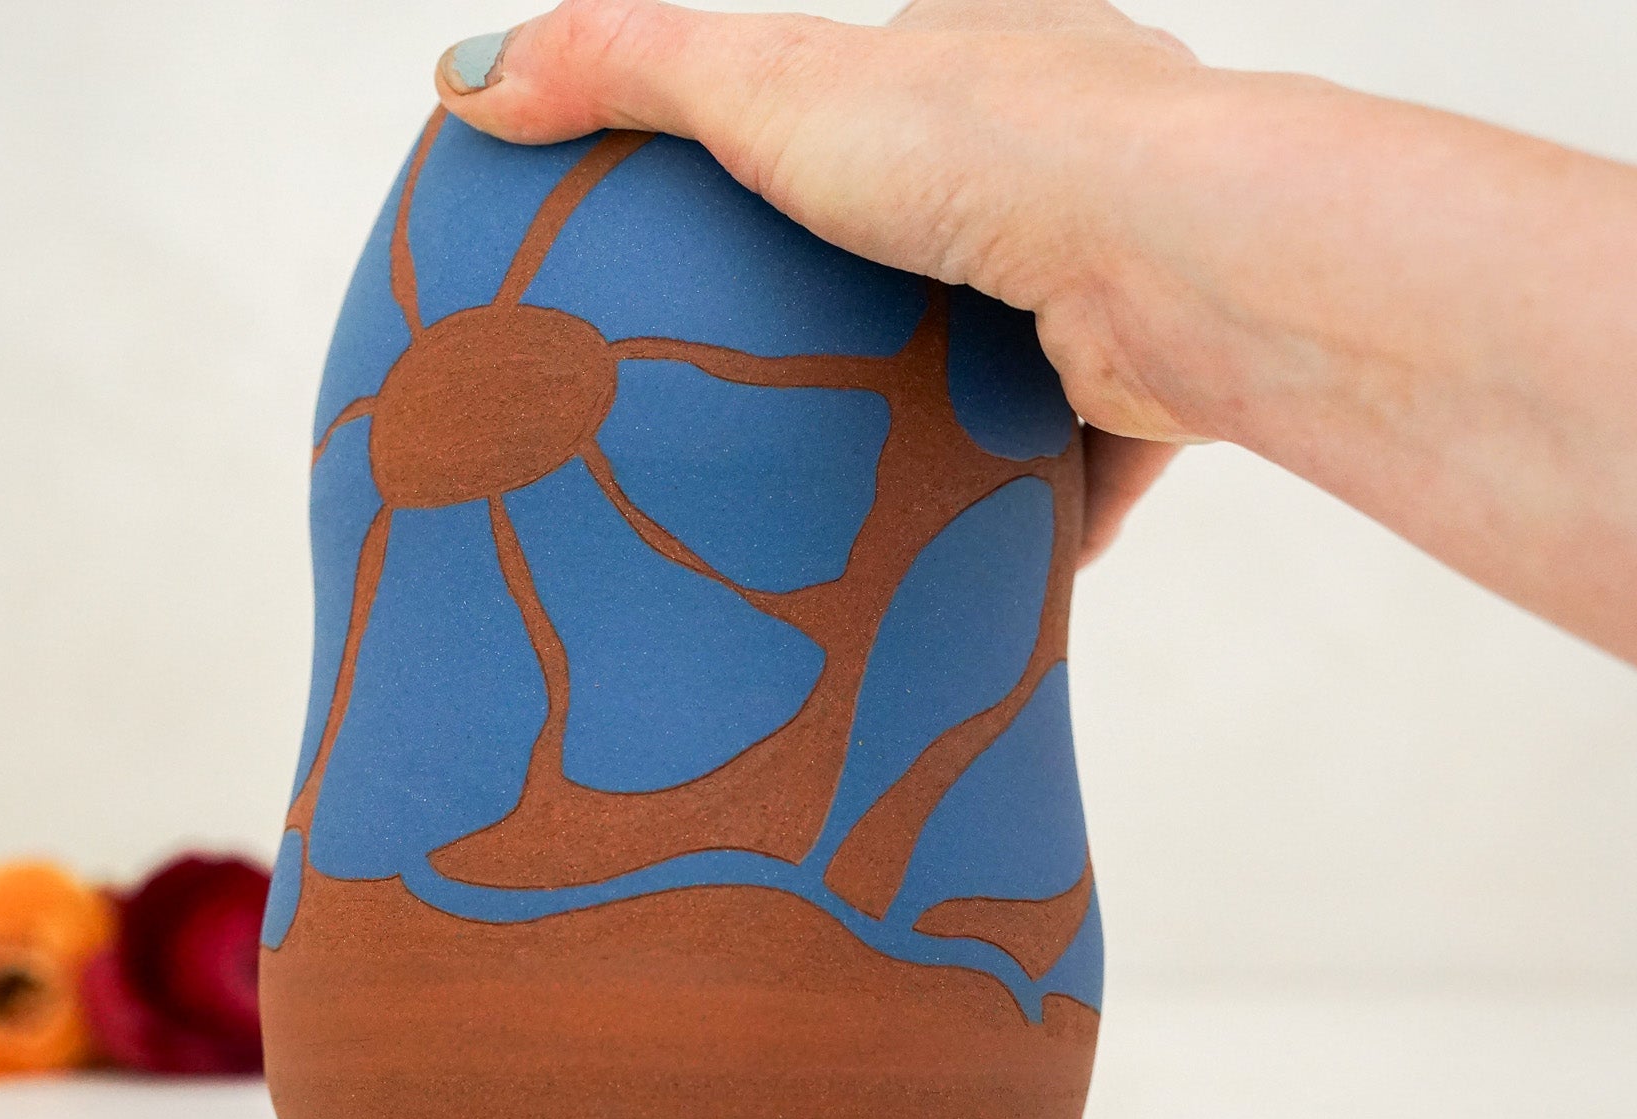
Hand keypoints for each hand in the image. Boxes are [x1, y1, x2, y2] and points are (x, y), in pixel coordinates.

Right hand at [436, 0, 1200, 564]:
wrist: (1169, 254)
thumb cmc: (987, 146)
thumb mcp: (761, 85)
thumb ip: (619, 67)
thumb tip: (468, 75)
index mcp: (996, 46)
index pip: (901, 80)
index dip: (827, 138)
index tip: (761, 212)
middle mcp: (1084, 144)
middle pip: (970, 218)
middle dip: (899, 287)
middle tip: (799, 362)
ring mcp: (1129, 261)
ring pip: (1033, 336)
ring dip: (966, 397)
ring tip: (863, 463)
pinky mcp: (1159, 380)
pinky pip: (1086, 452)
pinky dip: (1035, 500)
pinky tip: (965, 549)